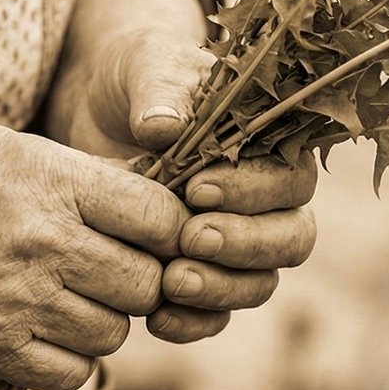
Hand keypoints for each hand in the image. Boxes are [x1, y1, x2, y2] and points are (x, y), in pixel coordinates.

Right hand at [0, 123, 188, 389]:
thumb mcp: (9, 147)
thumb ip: (83, 177)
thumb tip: (157, 202)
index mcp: (54, 182)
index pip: (162, 218)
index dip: (170, 230)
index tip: (151, 233)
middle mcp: (44, 243)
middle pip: (149, 284)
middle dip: (141, 280)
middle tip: (112, 271)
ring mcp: (17, 302)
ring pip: (114, 334)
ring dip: (102, 321)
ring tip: (70, 298)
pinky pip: (72, 373)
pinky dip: (69, 359)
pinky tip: (46, 332)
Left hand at [55, 27, 317, 341]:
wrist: (97, 109)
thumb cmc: (137, 77)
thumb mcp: (147, 67)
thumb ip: (162, 90)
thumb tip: (164, 128)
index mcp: (274, 147)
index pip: (291, 182)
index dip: (252, 191)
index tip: (196, 188)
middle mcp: (268, 202)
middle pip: (291, 239)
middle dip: (245, 246)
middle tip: (190, 239)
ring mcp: (237, 244)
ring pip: (260, 283)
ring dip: (223, 289)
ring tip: (170, 282)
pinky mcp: (200, 274)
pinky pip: (216, 315)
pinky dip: (193, 322)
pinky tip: (156, 319)